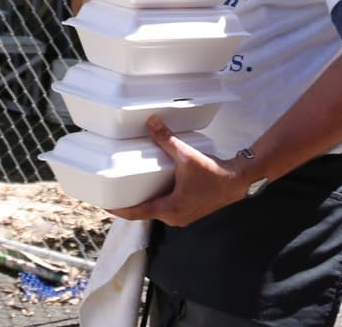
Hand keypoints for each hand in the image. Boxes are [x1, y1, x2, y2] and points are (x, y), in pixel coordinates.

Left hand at [108, 116, 247, 226]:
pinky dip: (156, 200)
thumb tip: (151, 123)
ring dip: (143, 203)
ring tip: (128, 190)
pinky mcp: (189, 211)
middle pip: (144, 213)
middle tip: (113, 193)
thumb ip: (167, 139)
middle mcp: (174, 217)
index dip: (119, 209)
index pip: (137, 213)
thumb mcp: (187, 155)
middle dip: (128, 205)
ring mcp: (182, 216)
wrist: (237, 181)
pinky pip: (166, 208)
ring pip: (156, 211)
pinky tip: (152, 188)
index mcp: (170, 209)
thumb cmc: (213, 172)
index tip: (104, 205)